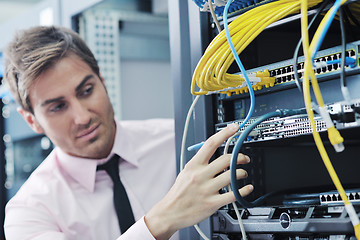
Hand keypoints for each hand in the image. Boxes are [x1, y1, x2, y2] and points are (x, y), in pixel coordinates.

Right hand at [145, 123, 252, 239]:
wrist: (170, 212)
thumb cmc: (179, 192)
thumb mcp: (186, 172)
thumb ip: (200, 162)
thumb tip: (214, 152)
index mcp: (194, 165)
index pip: (211, 144)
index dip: (224, 133)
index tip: (234, 127)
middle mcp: (201, 175)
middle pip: (227, 159)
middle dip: (240, 157)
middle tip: (245, 158)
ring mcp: (207, 189)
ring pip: (233, 176)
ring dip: (243, 173)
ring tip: (243, 174)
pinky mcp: (212, 203)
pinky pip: (233, 194)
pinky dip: (244, 190)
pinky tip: (247, 188)